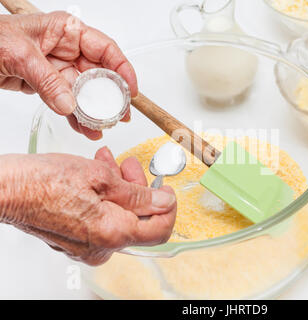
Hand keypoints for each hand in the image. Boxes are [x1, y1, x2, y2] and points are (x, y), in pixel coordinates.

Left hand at [0, 12, 137, 139]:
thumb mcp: (19, 54)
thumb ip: (47, 80)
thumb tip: (69, 103)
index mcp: (66, 31)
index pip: (105, 49)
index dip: (122, 69)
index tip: (130, 90)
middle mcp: (66, 49)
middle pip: (99, 74)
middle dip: (111, 96)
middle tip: (120, 114)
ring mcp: (58, 68)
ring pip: (85, 92)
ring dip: (94, 112)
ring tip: (102, 127)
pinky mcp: (48, 85)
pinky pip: (68, 102)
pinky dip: (76, 117)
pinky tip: (84, 128)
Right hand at [0, 148, 175, 265]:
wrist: (5, 190)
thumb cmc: (43, 182)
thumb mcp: (101, 177)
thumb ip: (138, 194)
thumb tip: (163, 202)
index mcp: (114, 233)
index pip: (160, 229)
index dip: (169, 207)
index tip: (166, 189)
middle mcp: (102, 247)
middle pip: (138, 220)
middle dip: (139, 188)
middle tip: (130, 165)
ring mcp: (87, 246)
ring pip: (119, 216)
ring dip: (120, 188)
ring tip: (109, 163)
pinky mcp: (75, 241)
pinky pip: (101, 220)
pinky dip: (104, 198)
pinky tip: (97, 176)